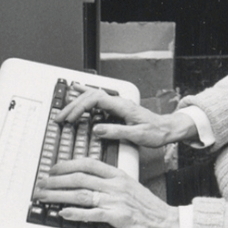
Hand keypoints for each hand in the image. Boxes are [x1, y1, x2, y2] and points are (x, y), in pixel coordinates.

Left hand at [35, 157, 179, 227]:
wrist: (165, 221)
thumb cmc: (148, 206)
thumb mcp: (130, 186)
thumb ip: (111, 182)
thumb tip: (90, 182)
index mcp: (118, 175)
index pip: (89, 163)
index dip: (68, 165)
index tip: (54, 168)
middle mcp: (115, 185)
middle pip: (80, 178)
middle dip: (56, 180)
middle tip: (42, 184)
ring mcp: (115, 200)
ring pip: (81, 194)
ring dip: (59, 195)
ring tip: (44, 197)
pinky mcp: (117, 216)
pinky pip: (92, 213)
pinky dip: (76, 213)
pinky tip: (63, 213)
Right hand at [56, 87, 197, 148]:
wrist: (167, 129)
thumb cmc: (155, 132)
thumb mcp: (137, 135)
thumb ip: (117, 131)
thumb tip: (97, 130)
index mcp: (122, 106)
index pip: (96, 99)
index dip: (81, 106)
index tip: (71, 118)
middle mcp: (119, 102)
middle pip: (91, 96)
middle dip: (73, 105)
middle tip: (60, 117)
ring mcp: (118, 104)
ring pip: (93, 96)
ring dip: (77, 102)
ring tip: (62, 109)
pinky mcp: (117, 108)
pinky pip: (98, 99)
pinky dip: (85, 95)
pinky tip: (78, 92)